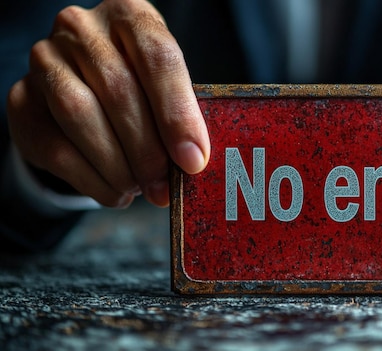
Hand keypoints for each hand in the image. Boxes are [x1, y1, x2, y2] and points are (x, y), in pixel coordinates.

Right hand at [7, 0, 209, 207]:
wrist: (85, 87)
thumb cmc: (139, 86)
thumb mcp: (166, 86)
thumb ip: (181, 112)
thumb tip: (193, 159)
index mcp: (128, 15)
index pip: (157, 57)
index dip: (177, 113)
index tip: (192, 159)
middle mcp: (81, 28)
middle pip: (118, 88)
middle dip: (148, 149)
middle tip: (165, 185)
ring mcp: (45, 60)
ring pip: (80, 115)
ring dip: (118, 165)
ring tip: (141, 188)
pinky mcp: (22, 100)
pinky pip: (57, 147)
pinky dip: (93, 180)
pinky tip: (116, 191)